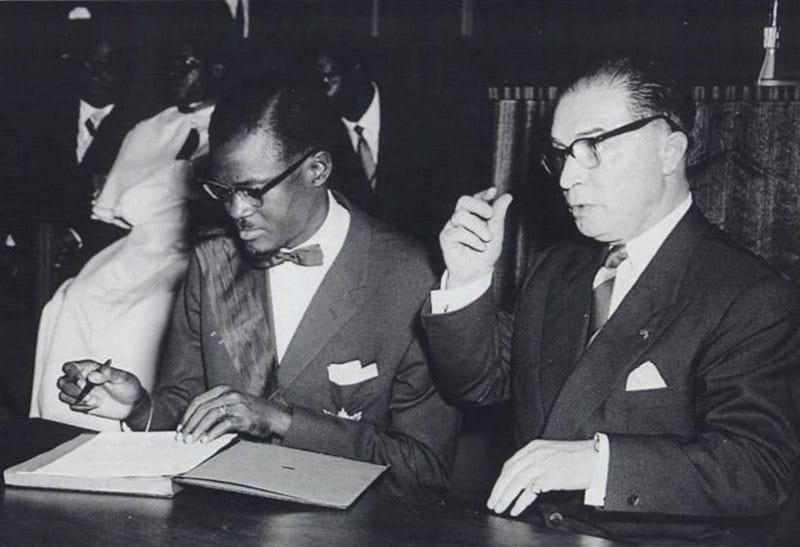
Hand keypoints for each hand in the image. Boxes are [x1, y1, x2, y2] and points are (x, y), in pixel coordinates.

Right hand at [57, 359, 143, 419]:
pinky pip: (72, 406)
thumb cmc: (128, 386)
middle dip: (71, 389)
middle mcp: (82, 379)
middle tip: (86, 394)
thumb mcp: (122, 378)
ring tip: (95, 401)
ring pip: (63, 394)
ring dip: (76, 399)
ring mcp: (80, 392)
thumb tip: (92, 375)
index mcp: (89, 368)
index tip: (82, 383)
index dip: (72, 374)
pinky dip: (82, 407)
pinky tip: (96, 405)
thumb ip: (108, 374)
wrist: (133, 405)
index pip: (70, 367)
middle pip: (62, 382)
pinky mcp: (82, 404)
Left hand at [177, 386, 291, 443]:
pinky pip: (223, 425)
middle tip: (182, 437)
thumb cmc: (251, 412)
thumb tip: (193, 424)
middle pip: (202, 409)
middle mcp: (230, 395)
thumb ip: (215, 408)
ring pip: (210, 416)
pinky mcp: (244, 418)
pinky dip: (212, 433)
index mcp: (224, 390)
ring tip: (190, 440)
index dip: (186, 415)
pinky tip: (205, 440)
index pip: (198, 401)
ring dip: (197, 430)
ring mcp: (237, 406)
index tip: (180, 428)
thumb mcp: (232, 404)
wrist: (274, 416)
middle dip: (189, 425)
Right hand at [440, 187, 512, 288]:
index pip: (475, 198)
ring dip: (478, 227)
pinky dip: (473, 240)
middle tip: (490, 215)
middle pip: (463, 201)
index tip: (493, 192)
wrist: (477, 273)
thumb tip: (507, 196)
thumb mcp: (496, 231)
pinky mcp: (446, 237)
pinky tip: (480, 247)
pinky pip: (458, 232)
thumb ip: (499, 213)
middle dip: (478, 205)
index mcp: (473, 214)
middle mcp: (461, 218)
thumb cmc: (486, 253)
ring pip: (461, 215)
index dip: (483, 194)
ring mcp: (452, 227)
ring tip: (487, 239)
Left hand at [487, 439, 597, 516]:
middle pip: (510, 473)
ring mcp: (544, 464)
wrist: (597, 459)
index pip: (510, 464)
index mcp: (534, 447)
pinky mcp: (552, 476)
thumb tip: (520, 478)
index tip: (495, 491)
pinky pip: (531, 491)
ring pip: (517, 482)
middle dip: (498, 490)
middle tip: (491, 502)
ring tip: (500, 508)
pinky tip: (515, 509)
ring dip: (506, 497)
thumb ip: (535, 461)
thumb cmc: (577, 458)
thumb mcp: (550, 454)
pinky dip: (521, 501)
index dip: (500, 480)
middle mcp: (536, 454)